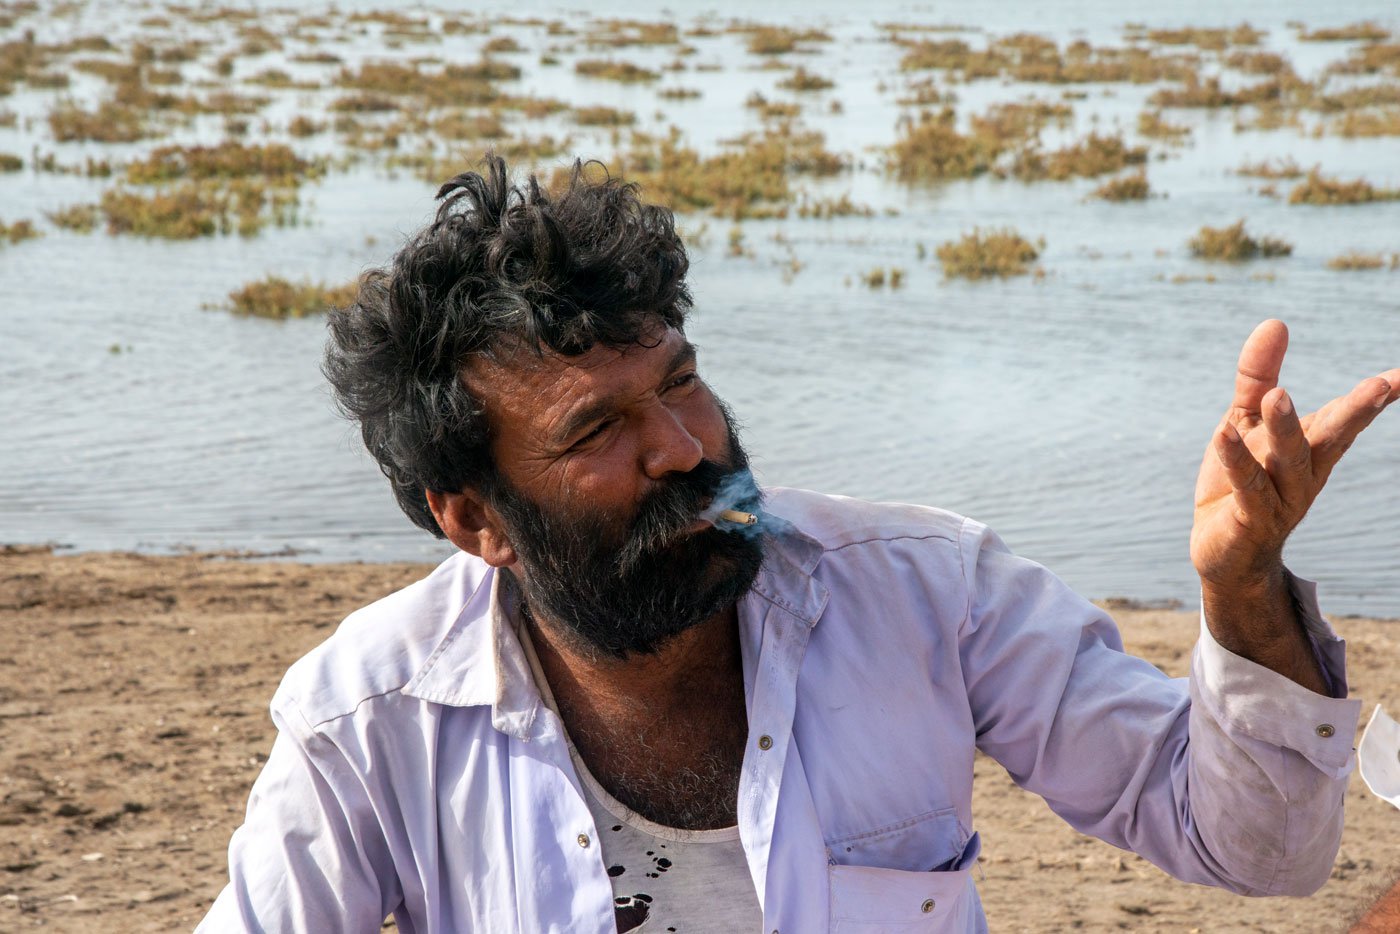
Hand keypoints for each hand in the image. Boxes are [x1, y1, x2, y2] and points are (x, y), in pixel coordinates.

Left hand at [1191, 319, 1398, 590]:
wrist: (1223, 552)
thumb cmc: (1242, 479)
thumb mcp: (1245, 420)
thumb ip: (1258, 375)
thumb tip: (1275, 322)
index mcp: (1312, 447)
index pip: (1348, 415)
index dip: (1379, 395)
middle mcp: (1306, 471)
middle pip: (1333, 436)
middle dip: (1355, 412)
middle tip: (1380, 386)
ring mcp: (1282, 498)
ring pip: (1288, 460)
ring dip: (1285, 429)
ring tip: (1278, 396)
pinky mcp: (1251, 518)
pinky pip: (1246, 486)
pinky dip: (1235, 460)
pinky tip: (1222, 435)